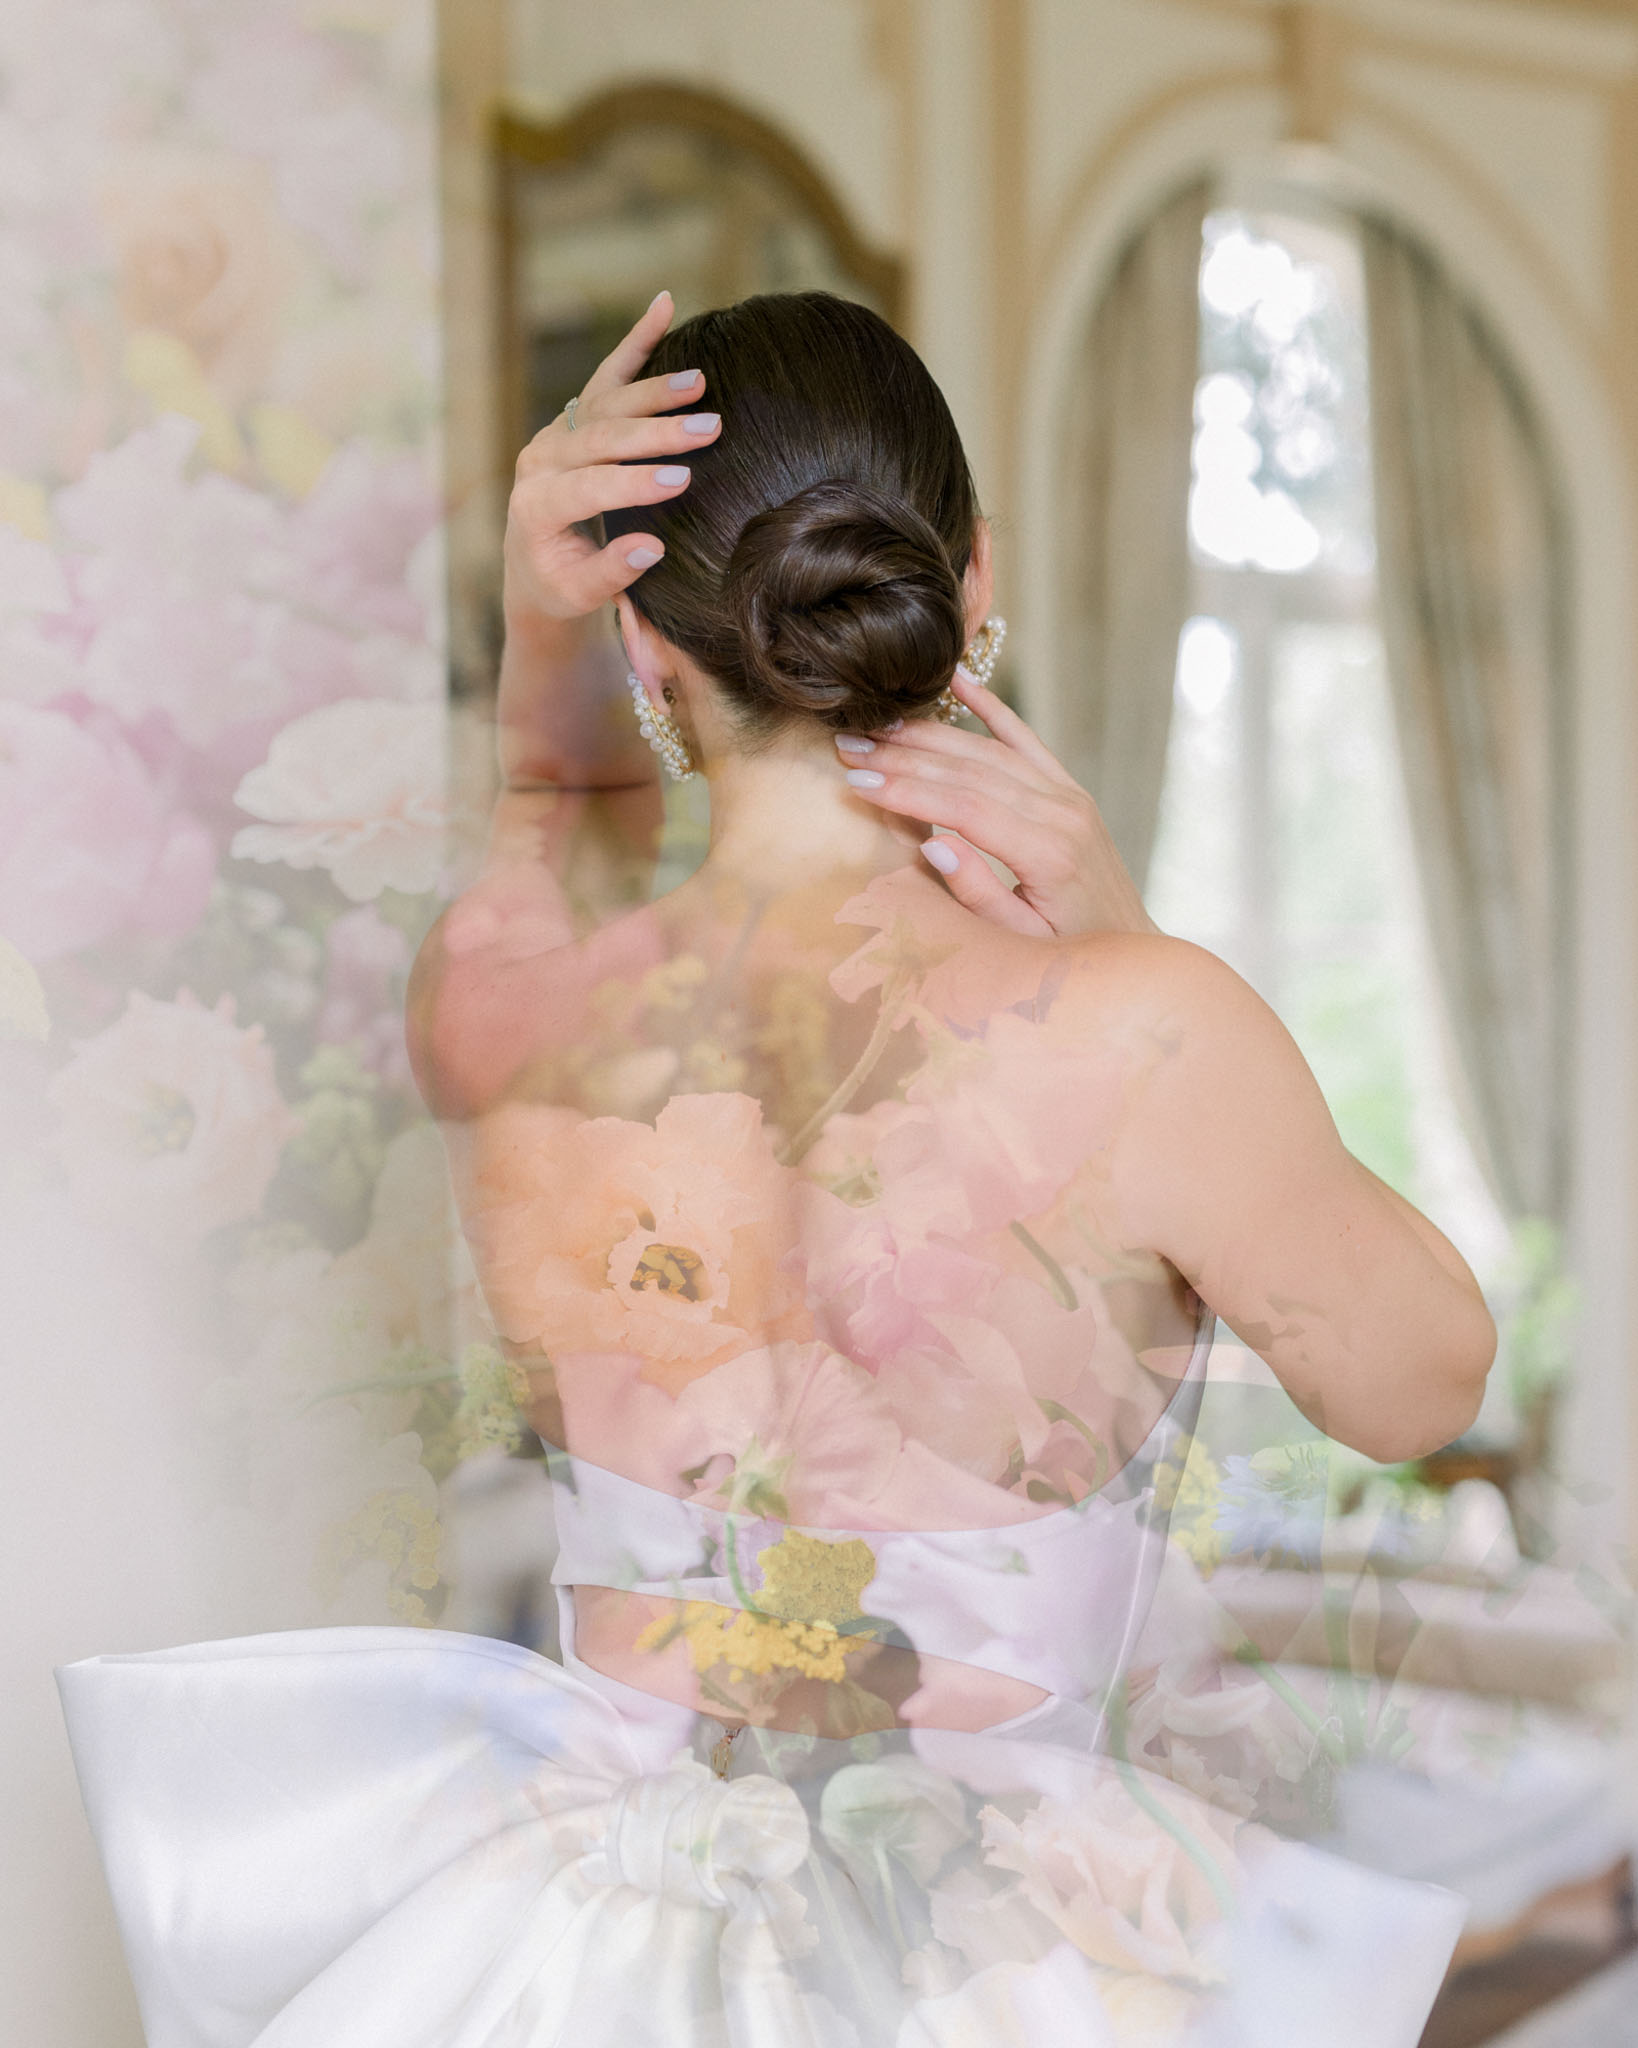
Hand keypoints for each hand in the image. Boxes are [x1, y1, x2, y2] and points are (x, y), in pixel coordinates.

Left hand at [504, 290, 720, 625]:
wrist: (535, 567)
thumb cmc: (563, 586)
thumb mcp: (582, 594)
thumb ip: (613, 573)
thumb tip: (652, 547)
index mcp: (534, 507)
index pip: (588, 487)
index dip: (634, 482)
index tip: (684, 478)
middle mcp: (538, 461)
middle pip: (600, 437)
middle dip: (657, 432)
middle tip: (711, 428)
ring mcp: (555, 432)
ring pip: (606, 402)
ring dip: (656, 390)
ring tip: (701, 382)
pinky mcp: (573, 417)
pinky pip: (607, 376)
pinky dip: (636, 342)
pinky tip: (664, 306)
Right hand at [834, 666, 1156, 938]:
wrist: (1129, 947)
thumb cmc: (1069, 958)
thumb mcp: (1021, 943)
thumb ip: (979, 896)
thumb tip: (933, 846)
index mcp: (1048, 854)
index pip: (965, 808)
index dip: (908, 791)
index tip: (857, 781)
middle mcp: (1063, 814)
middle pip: (971, 771)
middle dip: (904, 756)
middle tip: (849, 745)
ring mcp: (1069, 797)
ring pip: (990, 750)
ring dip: (930, 736)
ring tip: (877, 727)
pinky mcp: (1069, 792)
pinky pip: (1026, 740)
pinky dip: (991, 707)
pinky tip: (958, 679)